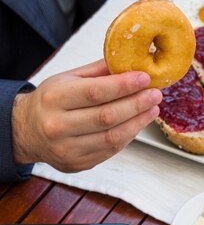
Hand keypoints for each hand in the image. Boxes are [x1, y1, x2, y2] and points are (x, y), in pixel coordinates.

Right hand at [11, 59, 161, 171]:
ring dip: (138, 122)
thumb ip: (99, 70)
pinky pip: (110, 150)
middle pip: (107, 116)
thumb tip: (131, 60)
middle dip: (137, 104)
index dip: (124, 85)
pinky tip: (137, 123)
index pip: (95, 92)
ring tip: (152, 109)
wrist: (27, 131)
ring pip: (112, 137)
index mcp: (54, 98)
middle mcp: (57, 125)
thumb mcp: (67, 78)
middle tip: (155, 94)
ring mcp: (67, 148)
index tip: (145, 78)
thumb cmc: (51, 100)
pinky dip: (128, 136)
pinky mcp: (77, 164)